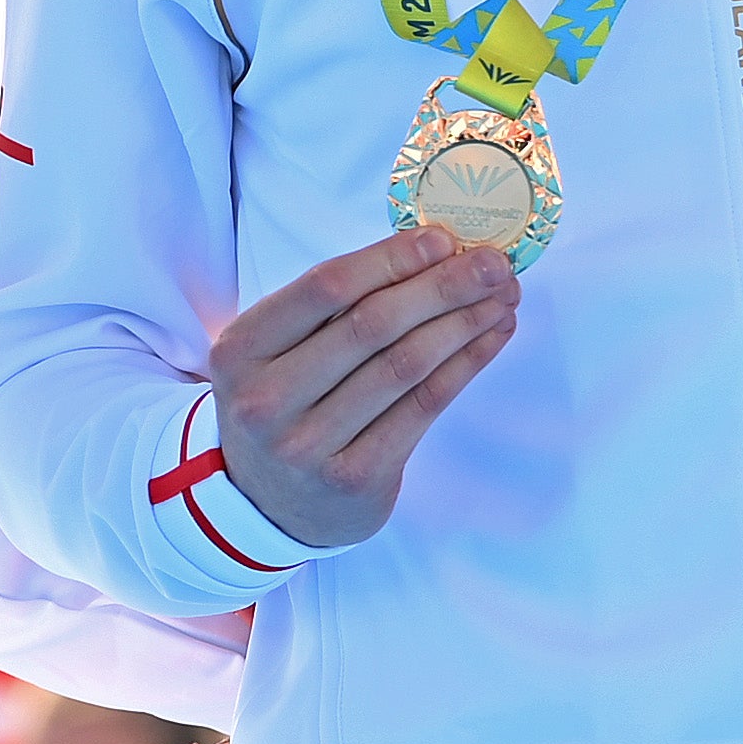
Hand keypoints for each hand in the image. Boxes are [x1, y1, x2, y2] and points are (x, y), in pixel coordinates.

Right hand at [205, 227, 522, 549]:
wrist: (267, 504)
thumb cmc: (284, 404)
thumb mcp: (276, 352)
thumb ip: (333, 307)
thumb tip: (433, 252)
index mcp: (241, 349)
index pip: (324, 288)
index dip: (390, 259)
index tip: (443, 239)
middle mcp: (266, 399)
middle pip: (372, 325)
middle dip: (442, 286)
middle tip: (491, 262)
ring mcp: (308, 445)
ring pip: (404, 365)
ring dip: (463, 323)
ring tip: (502, 296)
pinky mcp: (353, 478)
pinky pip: (422, 407)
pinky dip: (464, 366)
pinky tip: (490, 339)